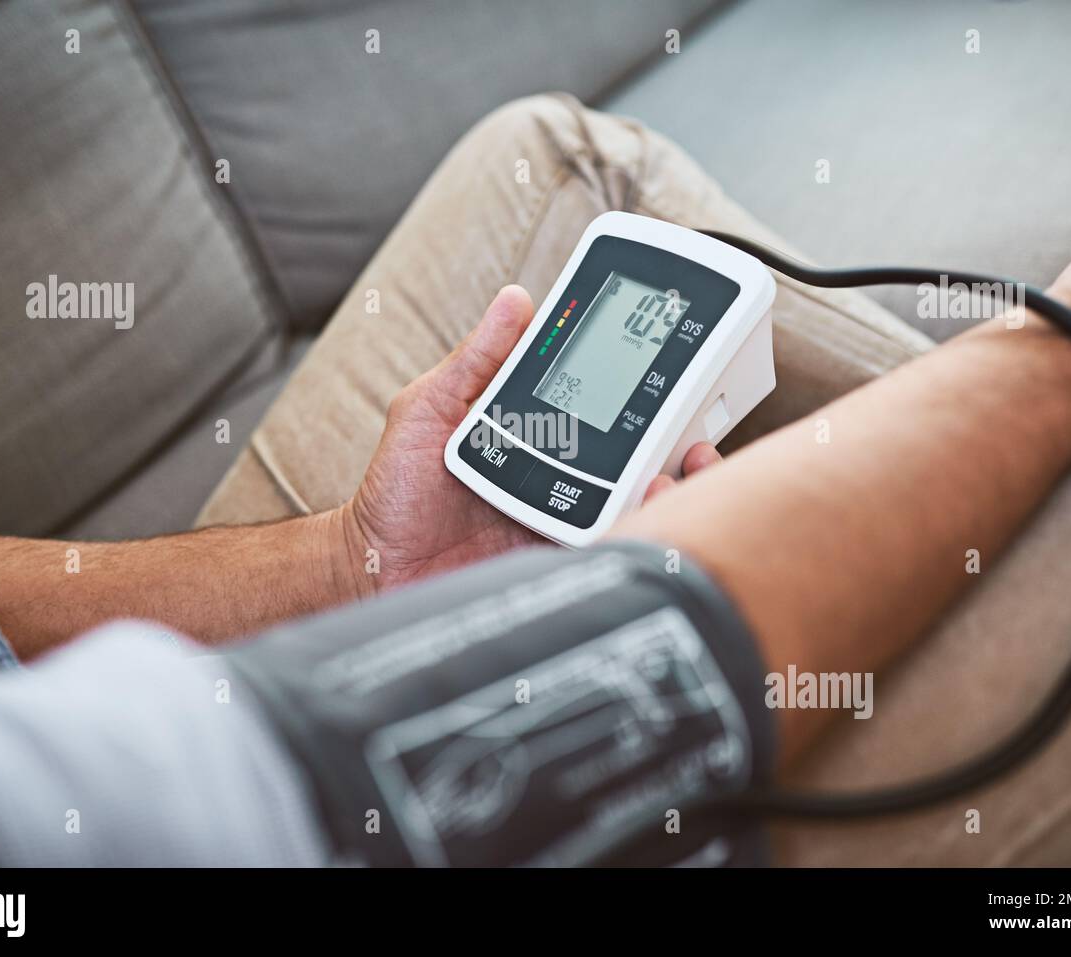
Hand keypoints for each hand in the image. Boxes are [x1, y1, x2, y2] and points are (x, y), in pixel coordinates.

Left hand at [339, 285, 721, 593]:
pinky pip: (610, 542)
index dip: (640, 385)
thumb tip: (514, 300)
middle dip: (679, 440)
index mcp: (534, 428)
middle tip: (692, 433)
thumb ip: (474, 361)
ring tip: (678, 472)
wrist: (379, 568)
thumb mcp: (428, 410)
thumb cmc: (396, 490)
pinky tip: (649, 512)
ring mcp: (563, 512)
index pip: (598, 399)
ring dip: (672, 484)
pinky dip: (640, 529)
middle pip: (636, 452)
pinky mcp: (558, 555)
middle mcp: (559, 469)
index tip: (671, 363)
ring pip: (637, 498)